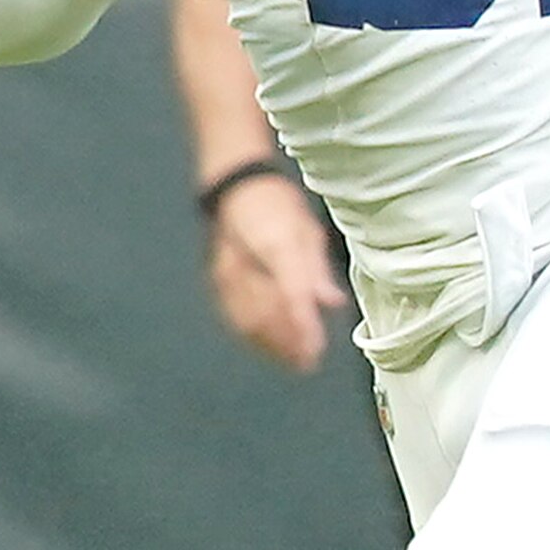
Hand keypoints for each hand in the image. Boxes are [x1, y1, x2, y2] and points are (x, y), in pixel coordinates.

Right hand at [203, 171, 342, 373]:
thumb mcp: (308, 230)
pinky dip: (253, 335)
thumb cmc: (279, 205)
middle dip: (287, 343)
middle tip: (308, 362)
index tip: (315, 351)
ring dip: (270, 345)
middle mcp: (244, 264)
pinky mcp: (216, 281)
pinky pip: (233, 315)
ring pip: (246, 320)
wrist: (236, 187)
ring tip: (293, 360)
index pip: (290, 295)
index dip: (303, 327)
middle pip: (264, 315)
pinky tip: (269, 345)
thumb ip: (317, 271)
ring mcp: (225, 273)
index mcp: (275, 247)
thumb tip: (332, 304)